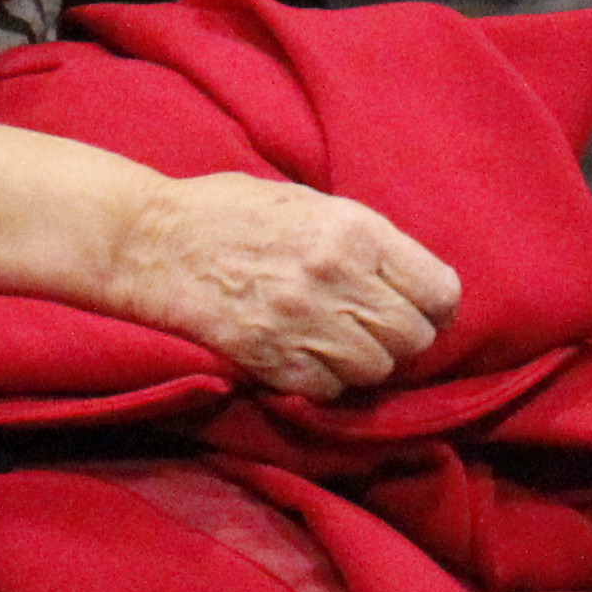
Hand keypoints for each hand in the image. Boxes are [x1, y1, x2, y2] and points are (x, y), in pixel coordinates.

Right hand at [100, 172, 460, 398]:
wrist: (153, 242)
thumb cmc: (230, 210)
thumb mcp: (308, 200)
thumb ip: (361, 237)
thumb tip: (407, 274)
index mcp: (354, 231)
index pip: (438, 291)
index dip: (437, 305)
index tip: (424, 307)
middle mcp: (337, 278)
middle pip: (413, 338)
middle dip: (403, 336)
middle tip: (379, 326)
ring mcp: (305, 324)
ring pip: (377, 370)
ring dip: (368, 362)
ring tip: (343, 342)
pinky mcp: (273, 361)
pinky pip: (331, 390)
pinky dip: (329, 381)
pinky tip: (311, 356)